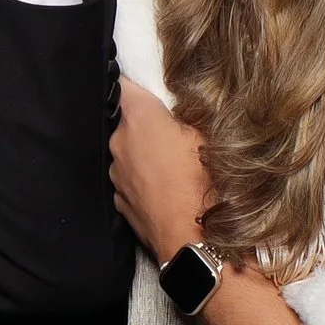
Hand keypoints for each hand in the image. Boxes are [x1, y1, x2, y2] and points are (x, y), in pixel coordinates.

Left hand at [111, 77, 211, 258]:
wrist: (194, 241)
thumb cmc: (205, 183)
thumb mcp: (209, 136)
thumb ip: (189, 113)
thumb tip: (183, 104)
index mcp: (138, 118)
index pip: (124, 84)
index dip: (136, 82)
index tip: (148, 86)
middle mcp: (118, 142)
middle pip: (128, 121)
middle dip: (147, 124)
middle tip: (174, 133)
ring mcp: (115, 174)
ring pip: (128, 152)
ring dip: (144, 154)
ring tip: (172, 167)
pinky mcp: (119, 201)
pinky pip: (129, 180)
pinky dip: (142, 180)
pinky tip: (164, 190)